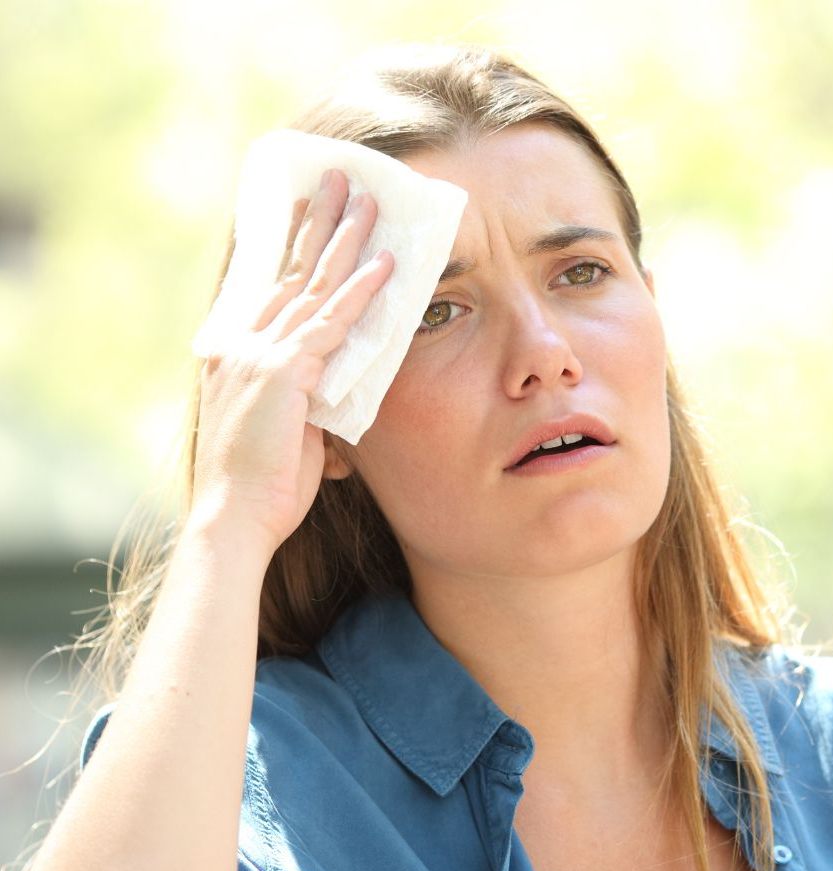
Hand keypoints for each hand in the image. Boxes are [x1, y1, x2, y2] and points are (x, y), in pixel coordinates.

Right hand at [189, 168, 393, 555]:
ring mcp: (261, 354)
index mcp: (239, 353)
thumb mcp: (290, 433)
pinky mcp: (284, 374)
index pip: (276, 286)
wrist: (234, 517)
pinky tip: (385, 267)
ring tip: (372, 203)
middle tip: (344, 178)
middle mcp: (244, 342)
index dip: (297, 244)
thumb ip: (312, 405)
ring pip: (313, 285)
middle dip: (321, 222)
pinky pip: (331, 324)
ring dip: (346, 241)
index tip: (313, 207)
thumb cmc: (263, 487)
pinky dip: (360, 294)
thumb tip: (337, 405)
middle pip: (292, 269)